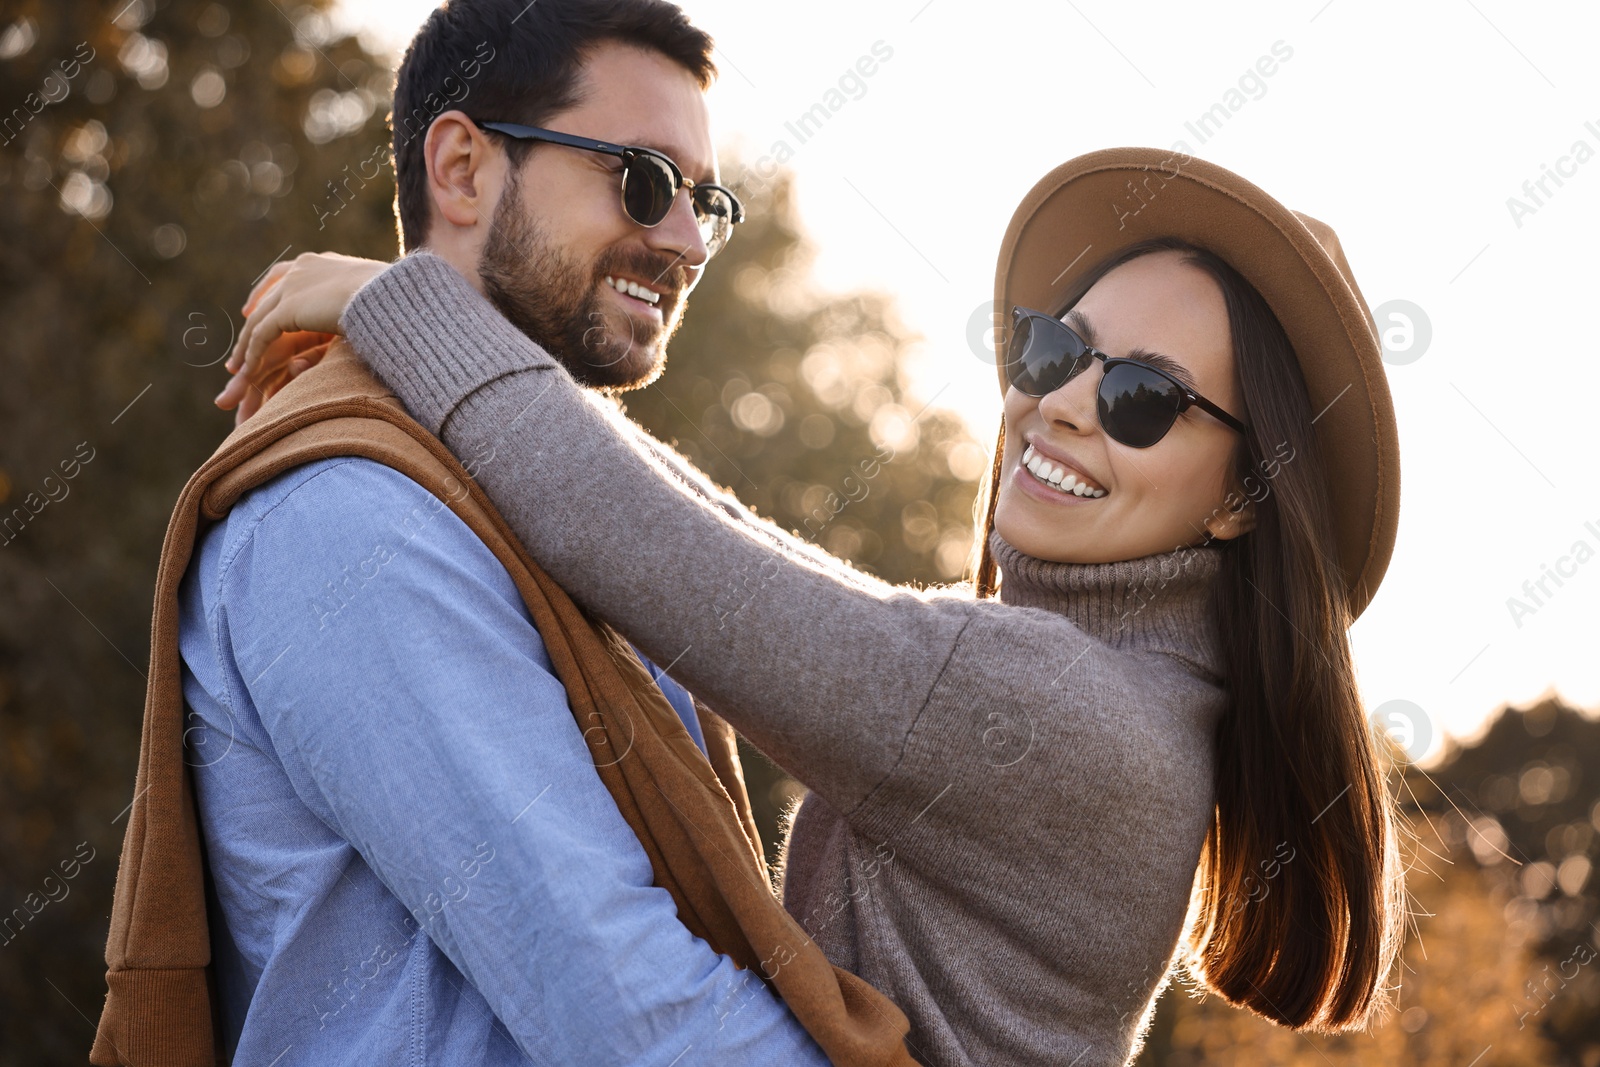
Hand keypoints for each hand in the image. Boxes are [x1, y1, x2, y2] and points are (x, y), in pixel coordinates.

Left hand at [216, 251, 387, 423]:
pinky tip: (249, 371)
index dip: (267, 292)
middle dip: (252, 319)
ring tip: (238, 367)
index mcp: (322, 262)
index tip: (254, 308)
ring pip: (259, 319)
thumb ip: (357, 304)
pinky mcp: (288, 308)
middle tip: (242, 343)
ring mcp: (293, 286)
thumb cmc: (395, 301)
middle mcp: (302, 268)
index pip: (285, 274)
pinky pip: (262, 334)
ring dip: (246, 345)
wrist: (392, 298)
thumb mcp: (373, 298)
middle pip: (267, 297)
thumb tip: (369, 315)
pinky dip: (253, 353)